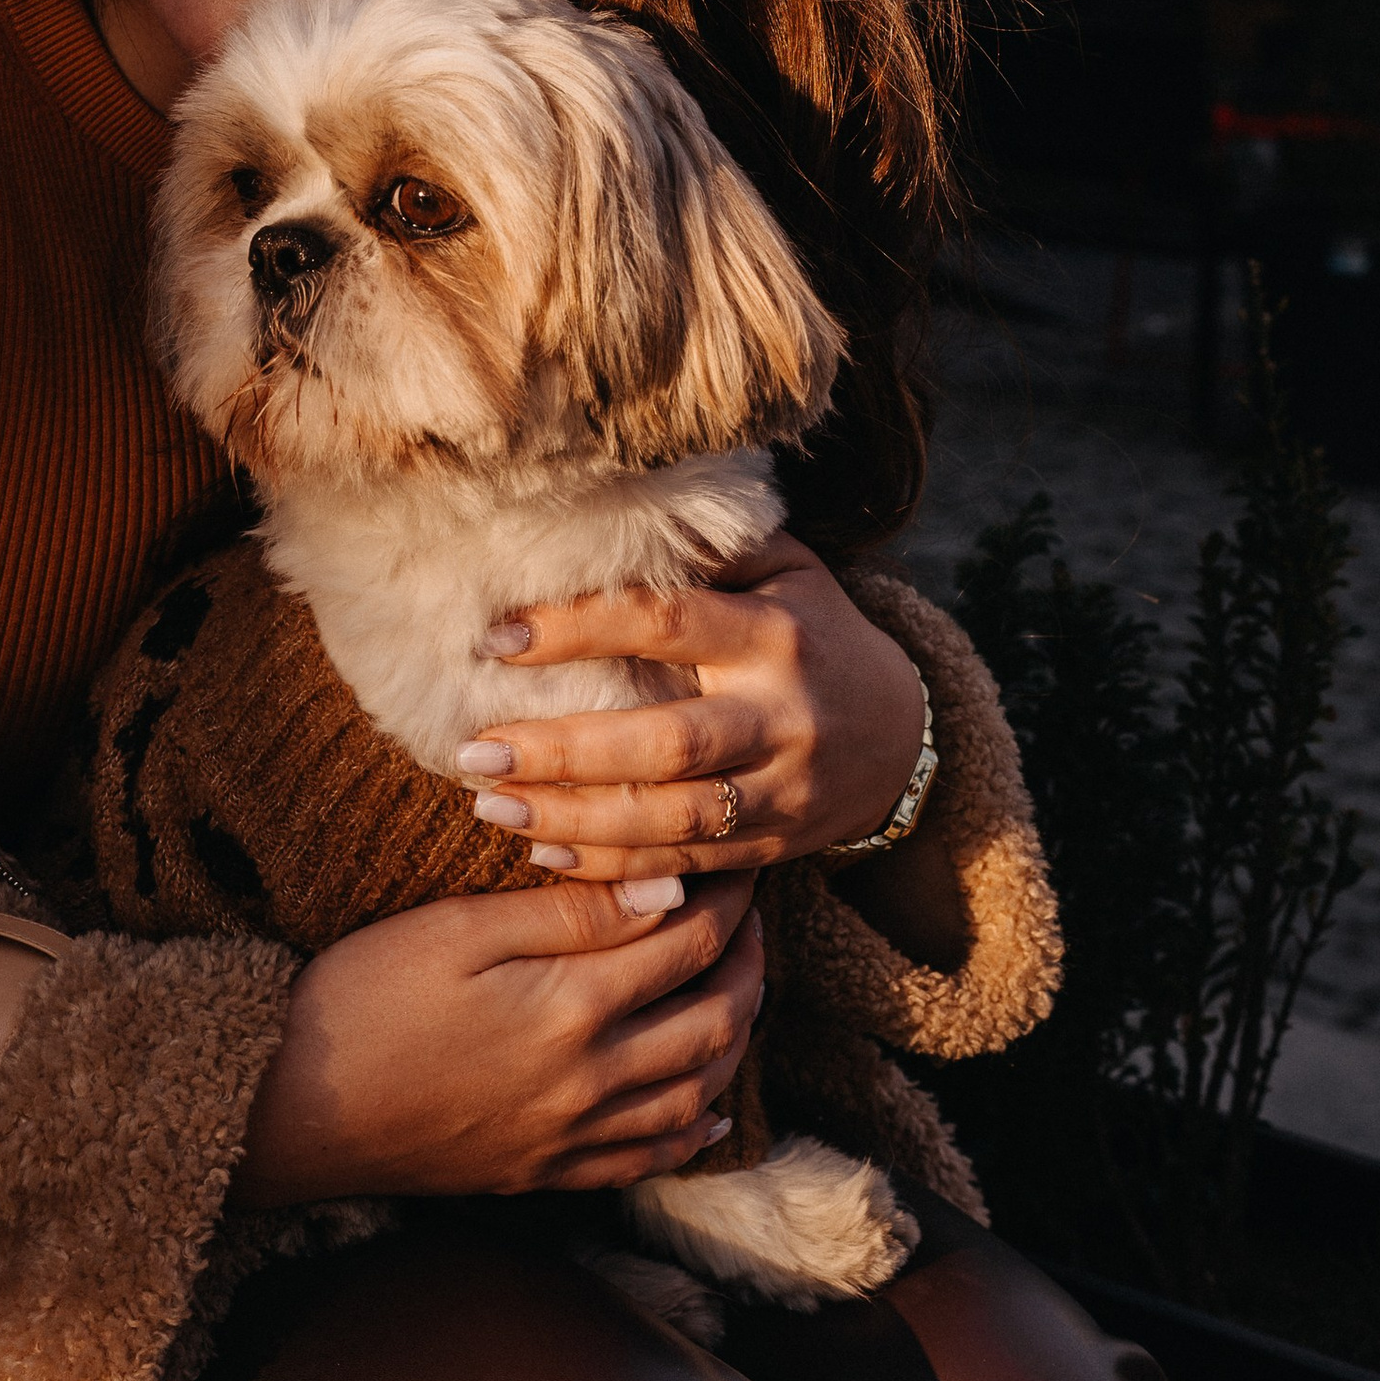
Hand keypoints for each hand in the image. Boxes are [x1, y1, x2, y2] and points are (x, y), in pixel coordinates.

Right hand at [233, 873, 762, 1207]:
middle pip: (713, 1022)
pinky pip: (645, 1161)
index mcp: (571, 1007)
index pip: (688, 943)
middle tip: (751, 919)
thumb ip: (569, 915)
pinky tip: (709, 1109)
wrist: (291, 1107)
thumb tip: (667, 894)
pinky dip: (691, 1133)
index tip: (734, 861)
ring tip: (740, 994)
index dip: (725, 898)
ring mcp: (568, 1136)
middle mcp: (589, 1081)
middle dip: (747, 964)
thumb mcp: (457, 930)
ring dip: (735, 1042)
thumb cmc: (360, 998)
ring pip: (695, 1094)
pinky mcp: (541, 1171)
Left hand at [456, 536, 921, 882]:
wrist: (905, 734)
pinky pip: (686, 866)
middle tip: (474, 752)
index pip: (664, 623)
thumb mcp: (784, 571)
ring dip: (575, 818)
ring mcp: (783, 790)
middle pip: (666, 742)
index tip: (495, 639)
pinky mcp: (774, 848)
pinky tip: (544, 849)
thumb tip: (603, 514)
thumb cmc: (814, 631)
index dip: (577, 629)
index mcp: (774, 632)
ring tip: (490, 808)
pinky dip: (613, 865)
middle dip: (563, 751)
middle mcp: (782, 714)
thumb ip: (709, 551)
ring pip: (672, 819)